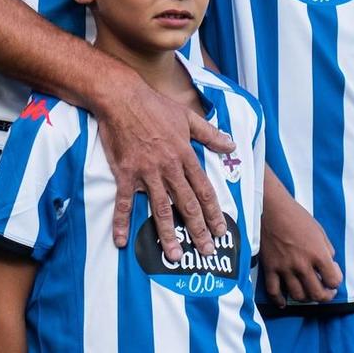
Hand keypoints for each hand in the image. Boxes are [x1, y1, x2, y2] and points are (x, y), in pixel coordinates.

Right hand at [91, 70, 234, 261]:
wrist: (121, 97)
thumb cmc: (155, 105)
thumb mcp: (187, 116)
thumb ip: (210, 134)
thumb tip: (231, 145)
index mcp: (185, 155)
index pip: (204, 190)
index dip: (214, 213)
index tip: (221, 230)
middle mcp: (169, 167)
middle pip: (187, 204)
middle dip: (199, 230)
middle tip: (207, 251)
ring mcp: (146, 172)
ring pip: (160, 209)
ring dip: (168, 234)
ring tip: (175, 256)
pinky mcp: (125, 173)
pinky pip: (124, 202)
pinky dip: (121, 222)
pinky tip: (122, 240)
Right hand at [259, 183, 341, 304]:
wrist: (270, 207)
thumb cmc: (296, 216)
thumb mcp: (319, 230)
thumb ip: (326, 249)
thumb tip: (329, 264)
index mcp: (318, 254)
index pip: (334, 281)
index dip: (336, 280)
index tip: (332, 273)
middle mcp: (302, 264)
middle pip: (317, 294)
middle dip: (325, 296)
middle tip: (325, 291)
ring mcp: (285, 268)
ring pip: (298, 296)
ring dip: (306, 298)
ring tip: (308, 292)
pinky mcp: (270, 268)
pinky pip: (274, 291)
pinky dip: (279, 300)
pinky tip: (284, 302)